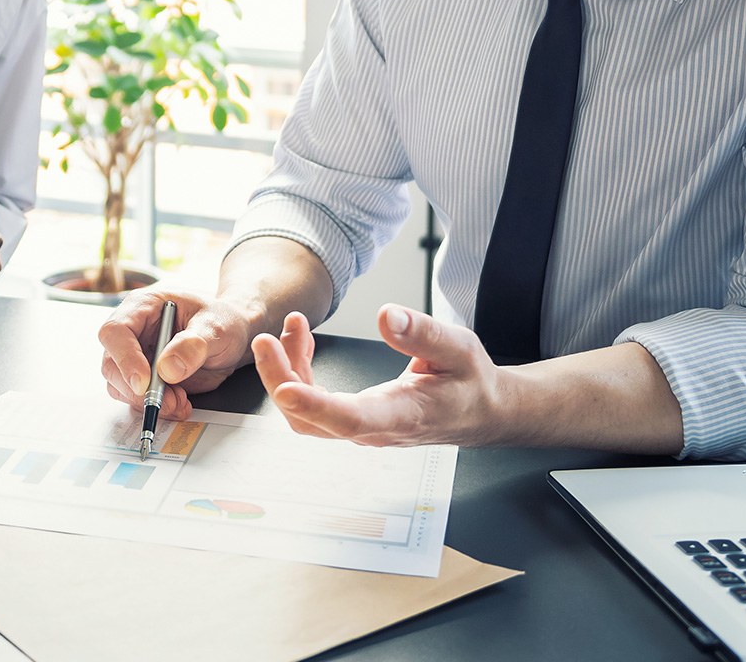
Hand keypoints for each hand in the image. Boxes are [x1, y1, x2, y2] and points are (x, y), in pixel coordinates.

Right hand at [98, 289, 257, 420]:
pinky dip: (155, 407)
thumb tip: (167, 368)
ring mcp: (135, 354)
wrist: (233, 337)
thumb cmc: (223, 322)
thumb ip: (194, 345)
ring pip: (120, 385)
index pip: (116, 331)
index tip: (144, 382)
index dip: (125, 358)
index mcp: (144, 305)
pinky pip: (135, 398)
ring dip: (147, 401)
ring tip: (180, 402)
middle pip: (112, 363)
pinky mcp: (142, 376)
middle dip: (138, 390)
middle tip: (170, 401)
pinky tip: (178, 404)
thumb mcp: (217, 328)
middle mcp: (133, 329)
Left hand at [251, 304, 506, 446]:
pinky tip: (302, 341)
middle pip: (310, 421)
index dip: (314, 407)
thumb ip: (422, 333)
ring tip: (293, 326)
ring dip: (286, 371)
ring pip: (305, 414)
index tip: (284, 389)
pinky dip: (299, 371)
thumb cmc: (470, 381)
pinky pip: (312, 403)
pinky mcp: (351, 418)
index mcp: (402, 415)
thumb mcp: (458, 348)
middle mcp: (374, 429)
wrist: (479, 411)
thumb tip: (385, 316)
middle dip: (280, 381)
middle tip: (265, 340)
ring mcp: (359, 428)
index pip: (350, 419)